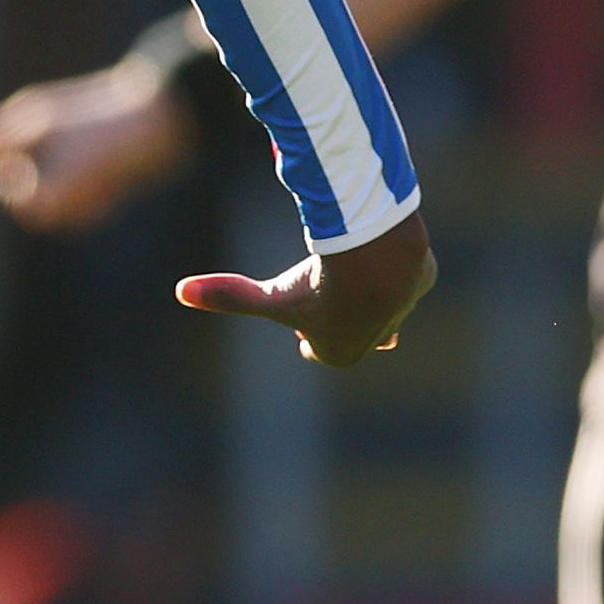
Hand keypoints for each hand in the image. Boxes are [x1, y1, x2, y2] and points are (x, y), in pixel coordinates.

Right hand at [0, 63, 197, 232]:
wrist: (177, 115)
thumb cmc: (122, 136)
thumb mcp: (80, 168)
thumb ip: (44, 194)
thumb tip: (22, 198)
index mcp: (28, 125)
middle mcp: (38, 133)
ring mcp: (62, 146)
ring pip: (44, 196)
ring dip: (70, 205)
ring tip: (103, 184)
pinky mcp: (88, 162)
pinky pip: (74, 200)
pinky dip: (90, 203)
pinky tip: (113, 187)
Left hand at [180, 211, 435, 364]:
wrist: (378, 261)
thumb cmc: (321, 287)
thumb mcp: (271, 295)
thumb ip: (230, 296)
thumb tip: (181, 292)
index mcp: (340, 352)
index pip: (321, 351)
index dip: (309, 338)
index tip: (301, 328)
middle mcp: (376, 339)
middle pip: (355, 333)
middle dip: (341, 321)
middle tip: (326, 301)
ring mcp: (401, 310)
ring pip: (385, 306)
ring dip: (369, 295)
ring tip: (353, 275)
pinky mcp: (421, 280)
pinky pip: (406, 277)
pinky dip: (394, 267)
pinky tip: (382, 252)